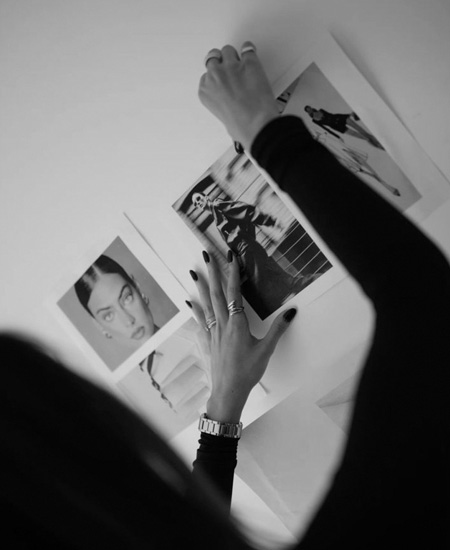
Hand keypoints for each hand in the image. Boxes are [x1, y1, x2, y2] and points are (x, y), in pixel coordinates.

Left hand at [188, 250, 296, 422]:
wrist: (228, 391)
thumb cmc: (247, 372)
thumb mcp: (266, 350)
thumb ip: (278, 329)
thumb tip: (291, 312)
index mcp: (237, 323)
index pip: (235, 292)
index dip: (233, 273)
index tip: (232, 257)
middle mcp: (223, 324)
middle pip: (216, 292)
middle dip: (213, 272)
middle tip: (206, 254)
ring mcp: (213, 332)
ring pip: (206, 303)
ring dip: (201, 286)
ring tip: (194, 271)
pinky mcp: (209, 340)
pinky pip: (200, 319)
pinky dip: (195, 308)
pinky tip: (189, 301)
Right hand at [198, 42, 279, 150]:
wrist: (255, 124)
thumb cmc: (240, 125)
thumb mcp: (221, 117)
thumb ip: (220, 101)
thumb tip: (228, 99)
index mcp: (205, 91)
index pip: (206, 76)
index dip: (215, 76)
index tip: (221, 79)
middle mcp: (215, 76)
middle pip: (213, 58)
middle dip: (221, 62)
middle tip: (228, 67)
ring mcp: (231, 67)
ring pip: (228, 50)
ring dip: (234, 56)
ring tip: (240, 61)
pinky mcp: (248, 63)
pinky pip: (247, 49)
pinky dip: (249, 50)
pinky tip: (250, 53)